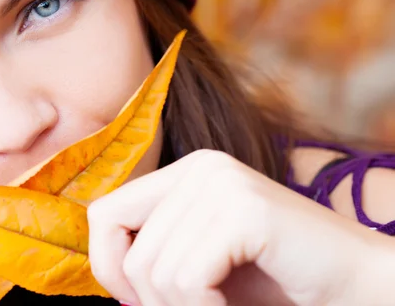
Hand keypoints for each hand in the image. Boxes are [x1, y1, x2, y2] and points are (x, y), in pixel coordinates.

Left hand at [87, 150, 394, 305]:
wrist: (356, 286)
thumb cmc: (276, 282)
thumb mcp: (201, 264)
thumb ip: (157, 258)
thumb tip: (111, 282)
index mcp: (185, 175)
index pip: (104, 213)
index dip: (106, 263)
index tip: (136, 299)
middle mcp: (200, 168)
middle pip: (128, 249)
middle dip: (150, 299)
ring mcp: (223, 184)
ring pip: (154, 270)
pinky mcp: (245, 210)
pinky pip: (188, 279)